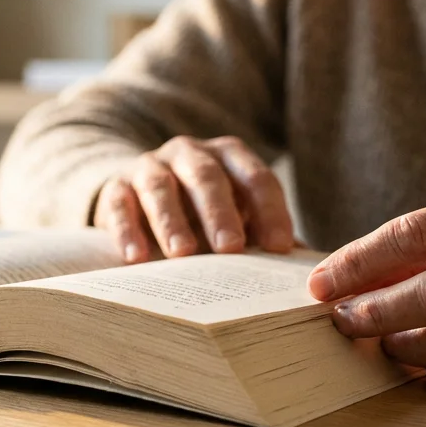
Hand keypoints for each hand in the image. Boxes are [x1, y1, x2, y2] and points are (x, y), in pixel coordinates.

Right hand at [95, 135, 295, 262]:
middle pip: (207, 177)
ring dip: (171, 220)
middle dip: (220, 213)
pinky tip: (136, 258)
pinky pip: (119, 204)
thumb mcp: (236, 220)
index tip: (279, 248)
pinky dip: (126, 230)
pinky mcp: (116, 187)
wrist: (138, 196)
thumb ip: (265, 238)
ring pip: (160, 186)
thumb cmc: (201, 215)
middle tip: (230, 249)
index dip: (270, 211)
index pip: (256, 178)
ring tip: (182, 254)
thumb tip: (310, 271)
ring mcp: (150, 167)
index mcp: (229, 157)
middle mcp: (190, 154)